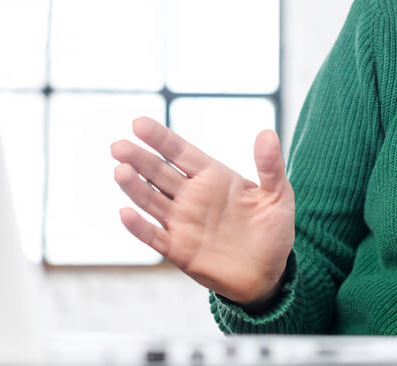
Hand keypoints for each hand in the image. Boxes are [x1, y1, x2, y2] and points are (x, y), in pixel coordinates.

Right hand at [110, 116, 294, 304]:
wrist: (269, 274)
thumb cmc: (273, 230)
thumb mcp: (278, 195)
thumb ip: (270, 166)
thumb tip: (267, 133)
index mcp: (212, 176)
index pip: (180, 152)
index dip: (160, 138)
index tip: (138, 123)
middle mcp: (192, 196)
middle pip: (158, 173)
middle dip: (138, 159)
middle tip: (118, 146)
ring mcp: (182, 223)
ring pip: (151, 200)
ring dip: (135, 187)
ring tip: (120, 170)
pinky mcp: (178, 250)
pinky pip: (154, 236)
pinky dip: (139, 227)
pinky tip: (125, 213)